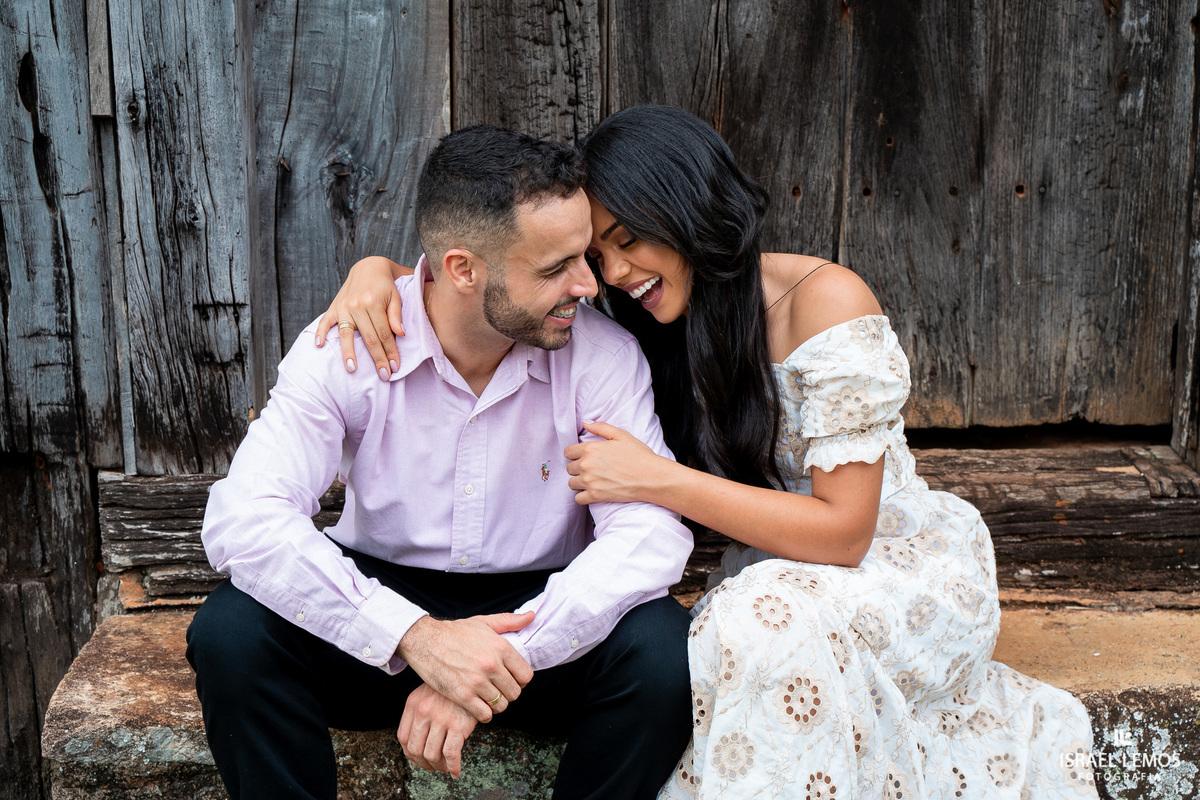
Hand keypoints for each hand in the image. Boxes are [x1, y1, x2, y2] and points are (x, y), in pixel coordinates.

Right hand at [314, 256, 407, 379]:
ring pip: (347, 334)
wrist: (369, 267)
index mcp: (374, 303)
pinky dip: (321, 333)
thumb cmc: (385, 285)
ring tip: (352, 370)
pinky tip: (319, 346)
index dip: (390, 352)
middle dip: (377, 358)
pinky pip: (325, 321)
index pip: (384, 334)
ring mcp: (343, 306)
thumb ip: (396, 315)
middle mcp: (357, 305)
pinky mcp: (334, 306)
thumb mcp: (396, 296)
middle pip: (368, 338)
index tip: (395, 367)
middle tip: (383, 376)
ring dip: (349, 353)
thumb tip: (401, 334)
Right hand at [396, 612, 534, 722]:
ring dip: (496, 704)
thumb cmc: (455, 632)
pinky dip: (484, 714)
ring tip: (488, 697)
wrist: (425, 640)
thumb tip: (532, 616)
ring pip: (501, 706)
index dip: (520, 680)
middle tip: (498, 689)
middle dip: (508, 693)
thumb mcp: (484, 622)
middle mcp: (491, 665)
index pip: (526, 675)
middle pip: (515, 693)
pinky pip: (484, 715)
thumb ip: (510, 621)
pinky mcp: (462, 695)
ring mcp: (477, 681)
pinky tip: (478, 706)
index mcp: (501, 648)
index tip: (511, 679)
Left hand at [397, 683, 477, 778]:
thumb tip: (414, 747)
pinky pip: (451, 754)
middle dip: (423, 763)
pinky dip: (453, 767)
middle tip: (431, 767)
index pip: (403, 737)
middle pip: (415, 749)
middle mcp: (424, 711)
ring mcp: (441, 719)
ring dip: (438, 767)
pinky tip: (455, 772)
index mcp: (413, 703)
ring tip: (444, 768)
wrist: (474, 677)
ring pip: (432, 754)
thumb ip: (419, 713)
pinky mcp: (459, 725)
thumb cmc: (452, 687)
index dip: (409, 753)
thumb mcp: (429, 693)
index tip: (417, 759)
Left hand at [563, 420, 670, 504]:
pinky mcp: (595, 496)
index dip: (575, 454)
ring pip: (572, 483)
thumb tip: (585, 423)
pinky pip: (578, 499)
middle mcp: (586, 465)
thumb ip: (601, 428)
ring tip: (592, 481)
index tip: (582, 457)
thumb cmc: (639, 455)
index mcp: (590, 448)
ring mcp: (589, 482)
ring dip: (579, 482)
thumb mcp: (621, 435)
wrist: (651, 477)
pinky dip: (583, 497)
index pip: (568, 452)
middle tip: (591, 470)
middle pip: (569, 468)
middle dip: (578, 468)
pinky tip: (593, 492)